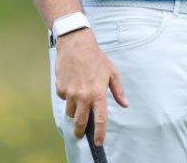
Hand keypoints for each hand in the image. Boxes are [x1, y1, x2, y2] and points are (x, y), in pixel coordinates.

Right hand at [55, 29, 128, 146]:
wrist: (75, 43)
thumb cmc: (96, 57)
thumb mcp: (111, 72)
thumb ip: (118, 91)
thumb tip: (125, 104)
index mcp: (98, 93)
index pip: (99, 119)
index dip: (99, 133)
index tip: (98, 142)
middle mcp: (84, 95)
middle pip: (80, 121)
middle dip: (80, 131)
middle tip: (81, 134)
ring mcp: (71, 92)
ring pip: (70, 112)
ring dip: (74, 111)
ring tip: (78, 101)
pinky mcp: (61, 87)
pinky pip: (64, 99)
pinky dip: (67, 96)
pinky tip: (71, 85)